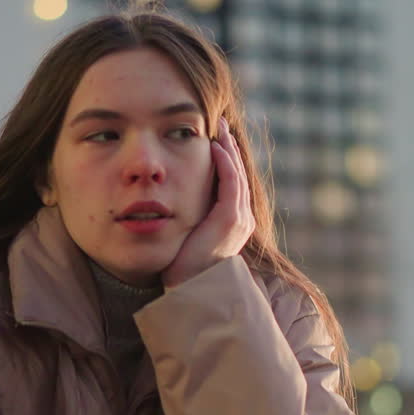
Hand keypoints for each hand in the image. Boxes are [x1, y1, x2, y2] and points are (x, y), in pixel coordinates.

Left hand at [160, 116, 255, 287]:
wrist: (189, 289)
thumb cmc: (183, 268)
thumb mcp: (188, 235)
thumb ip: (188, 217)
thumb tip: (170, 201)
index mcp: (233, 223)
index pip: (233, 183)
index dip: (227, 159)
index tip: (215, 140)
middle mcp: (242, 220)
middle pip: (239, 174)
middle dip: (230, 147)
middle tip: (221, 125)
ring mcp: (240, 219)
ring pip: (237, 174)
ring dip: (228, 148)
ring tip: (220, 128)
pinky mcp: (230, 218)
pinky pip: (231, 182)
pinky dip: (225, 162)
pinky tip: (216, 147)